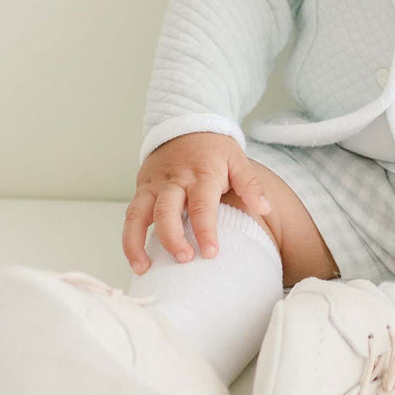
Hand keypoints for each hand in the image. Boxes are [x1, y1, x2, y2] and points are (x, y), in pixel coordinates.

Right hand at [123, 131, 271, 274]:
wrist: (185, 125)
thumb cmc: (214, 149)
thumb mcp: (237, 159)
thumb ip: (251, 185)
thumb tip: (266, 209)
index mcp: (201, 174)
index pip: (202, 204)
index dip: (205, 230)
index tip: (211, 253)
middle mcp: (174, 180)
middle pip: (167, 210)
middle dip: (173, 237)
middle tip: (184, 259)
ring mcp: (154, 185)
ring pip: (139, 213)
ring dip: (137, 242)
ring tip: (145, 268)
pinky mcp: (141, 189)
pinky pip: (130, 215)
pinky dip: (129, 239)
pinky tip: (137, 261)